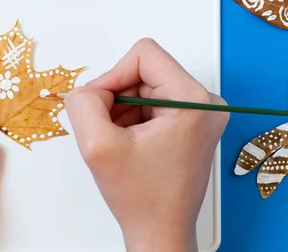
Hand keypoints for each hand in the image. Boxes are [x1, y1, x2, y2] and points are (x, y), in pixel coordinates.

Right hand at [66, 39, 227, 251]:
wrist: (160, 232)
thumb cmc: (143, 199)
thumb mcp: (98, 147)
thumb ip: (83, 104)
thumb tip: (84, 89)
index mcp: (194, 102)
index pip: (143, 55)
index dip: (112, 76)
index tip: (100, 106)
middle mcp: (204, 103)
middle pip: (142, 70)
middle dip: (116, 97)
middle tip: (108, 130)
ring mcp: (198, 113)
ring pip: (142, 86)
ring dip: (121, 109)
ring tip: (119, 142)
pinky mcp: (189, 122)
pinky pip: (149, 101)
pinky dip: (129, 118)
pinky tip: (127, 144)